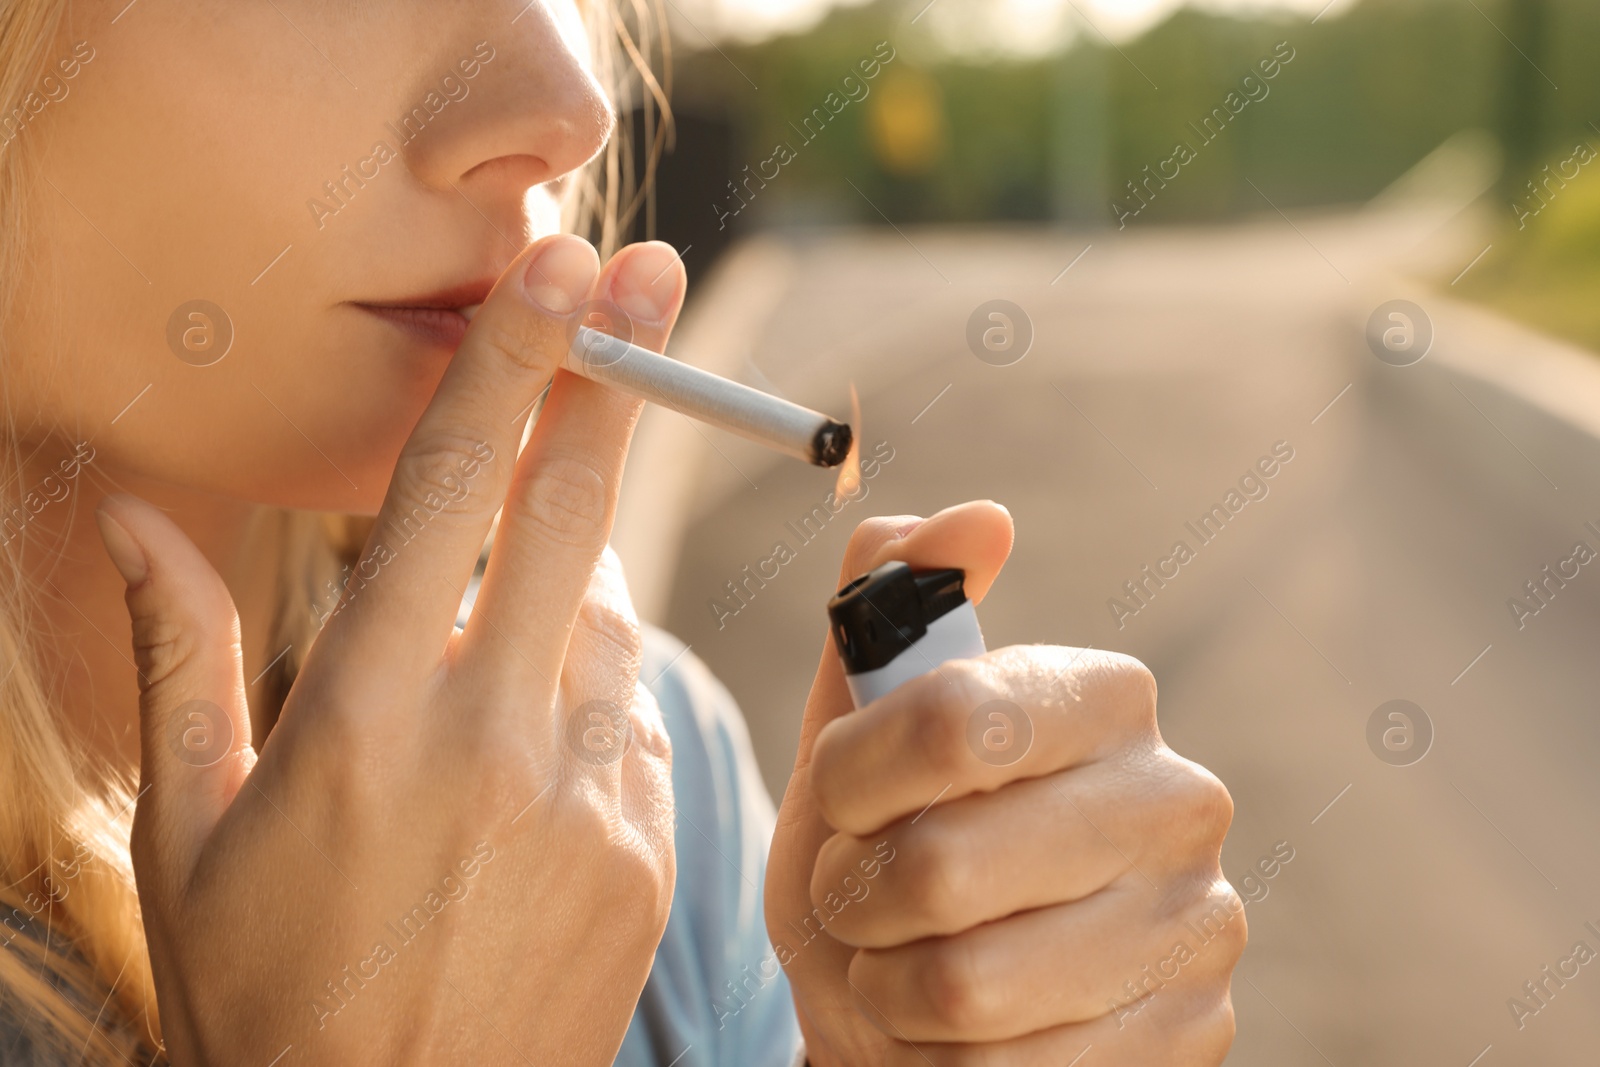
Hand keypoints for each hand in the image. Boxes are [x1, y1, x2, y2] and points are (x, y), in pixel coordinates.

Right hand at [97, 236, 687, 1064]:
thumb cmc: (265, 994)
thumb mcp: (188, 834)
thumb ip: (180, 657)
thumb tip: (126, 520)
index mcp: (364, 716)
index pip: (451, 491)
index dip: (509, 360)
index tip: (557, 263)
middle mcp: (491, 738)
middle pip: (571, 511)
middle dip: (614, 378)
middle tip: (648, 283)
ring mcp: (587, 796)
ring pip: (610, 616)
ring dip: (578, 570)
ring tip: (516, 607)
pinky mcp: (650, 849)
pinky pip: (636, 720)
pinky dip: (597, 690)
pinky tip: (539, 737)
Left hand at [766, 501, 1243, 1064]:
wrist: (917, 1019)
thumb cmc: (881, 863)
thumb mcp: (853, 745)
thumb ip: (885, 618)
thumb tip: (976, 515)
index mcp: (1104, 699)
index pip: (956, 718)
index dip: (854, 778)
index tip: (838, 803)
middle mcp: (1178, 800)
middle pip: (946, 862)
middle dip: (857, 898)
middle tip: (861, 900)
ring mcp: (1197, 927)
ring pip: (966, 985)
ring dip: (888, 988)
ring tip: (902, 965)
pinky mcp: (1195, 1041)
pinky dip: (938, 1063)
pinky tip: (956, 1037)